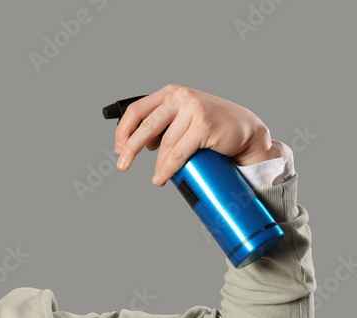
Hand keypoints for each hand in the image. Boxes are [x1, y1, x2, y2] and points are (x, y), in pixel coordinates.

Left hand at [114, 84, 281, 185]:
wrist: (245, 130)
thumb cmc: (212, 126)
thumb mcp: (183, 118)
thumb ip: (163, 124)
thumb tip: (141, 144)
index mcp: (171, 93)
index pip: (137, 110)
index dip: (123, 131)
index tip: (119, 148)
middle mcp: (181, 97)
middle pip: (146, 126)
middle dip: (131, 148)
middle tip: (123, 165)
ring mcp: (194, 109)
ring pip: (164, 144)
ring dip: (157, 165)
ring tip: (157, 177)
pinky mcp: (204, 125)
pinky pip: (178, 152)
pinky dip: (168, 168)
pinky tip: (162, 176)